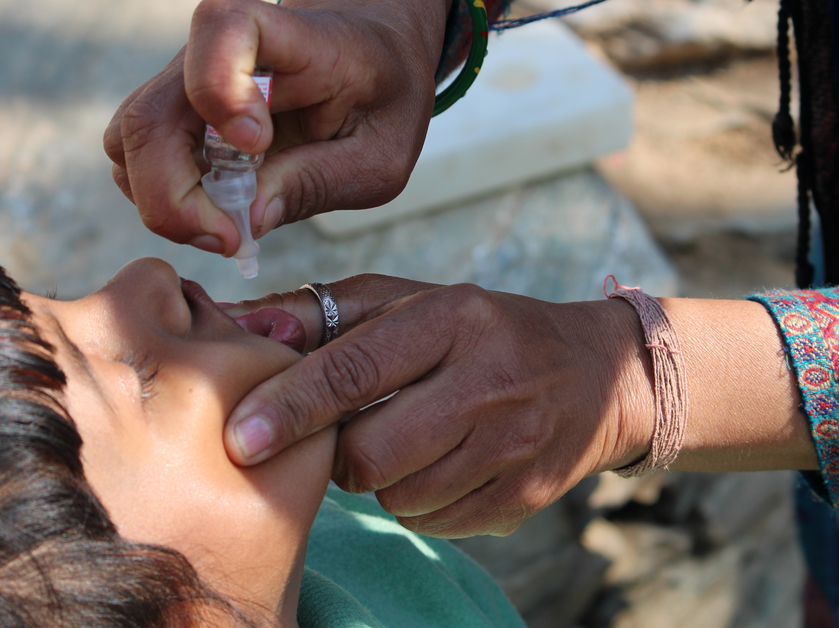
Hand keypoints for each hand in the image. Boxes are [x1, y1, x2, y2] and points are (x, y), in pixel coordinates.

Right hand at [103, 0, 447, 256]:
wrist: (374, 60)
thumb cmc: (382, 100)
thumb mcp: (380, 156)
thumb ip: (319, 181)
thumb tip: (250, 220)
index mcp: (290, 37)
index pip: (222, 27)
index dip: (220, 89)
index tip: (256, 145)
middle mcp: (218, 50)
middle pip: (150, 116)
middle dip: (173, 196)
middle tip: (230, 239)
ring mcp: (186, 81)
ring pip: (129, 142)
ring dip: (166, 202)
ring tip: (228, 227)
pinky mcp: (174, 115)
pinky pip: (135, 159)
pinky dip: (165, 198)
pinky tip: (217, 212)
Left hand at [223, 276, 654, 537]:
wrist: (598, 375)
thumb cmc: (483, 332)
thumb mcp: (413, 300)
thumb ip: (325, 312)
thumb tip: (242, 326)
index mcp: (454, 318)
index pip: (355, 368)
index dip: (291, 406)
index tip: (240, 437)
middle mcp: (489, 379)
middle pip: (371, 452)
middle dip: (339, 454)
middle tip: (349, 434)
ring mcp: (513, 444)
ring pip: (398, 495)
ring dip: (380, 479)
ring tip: (406, 442)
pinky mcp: (525, 493)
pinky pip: (434, 522)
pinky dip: (418, 503)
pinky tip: (439, 466)